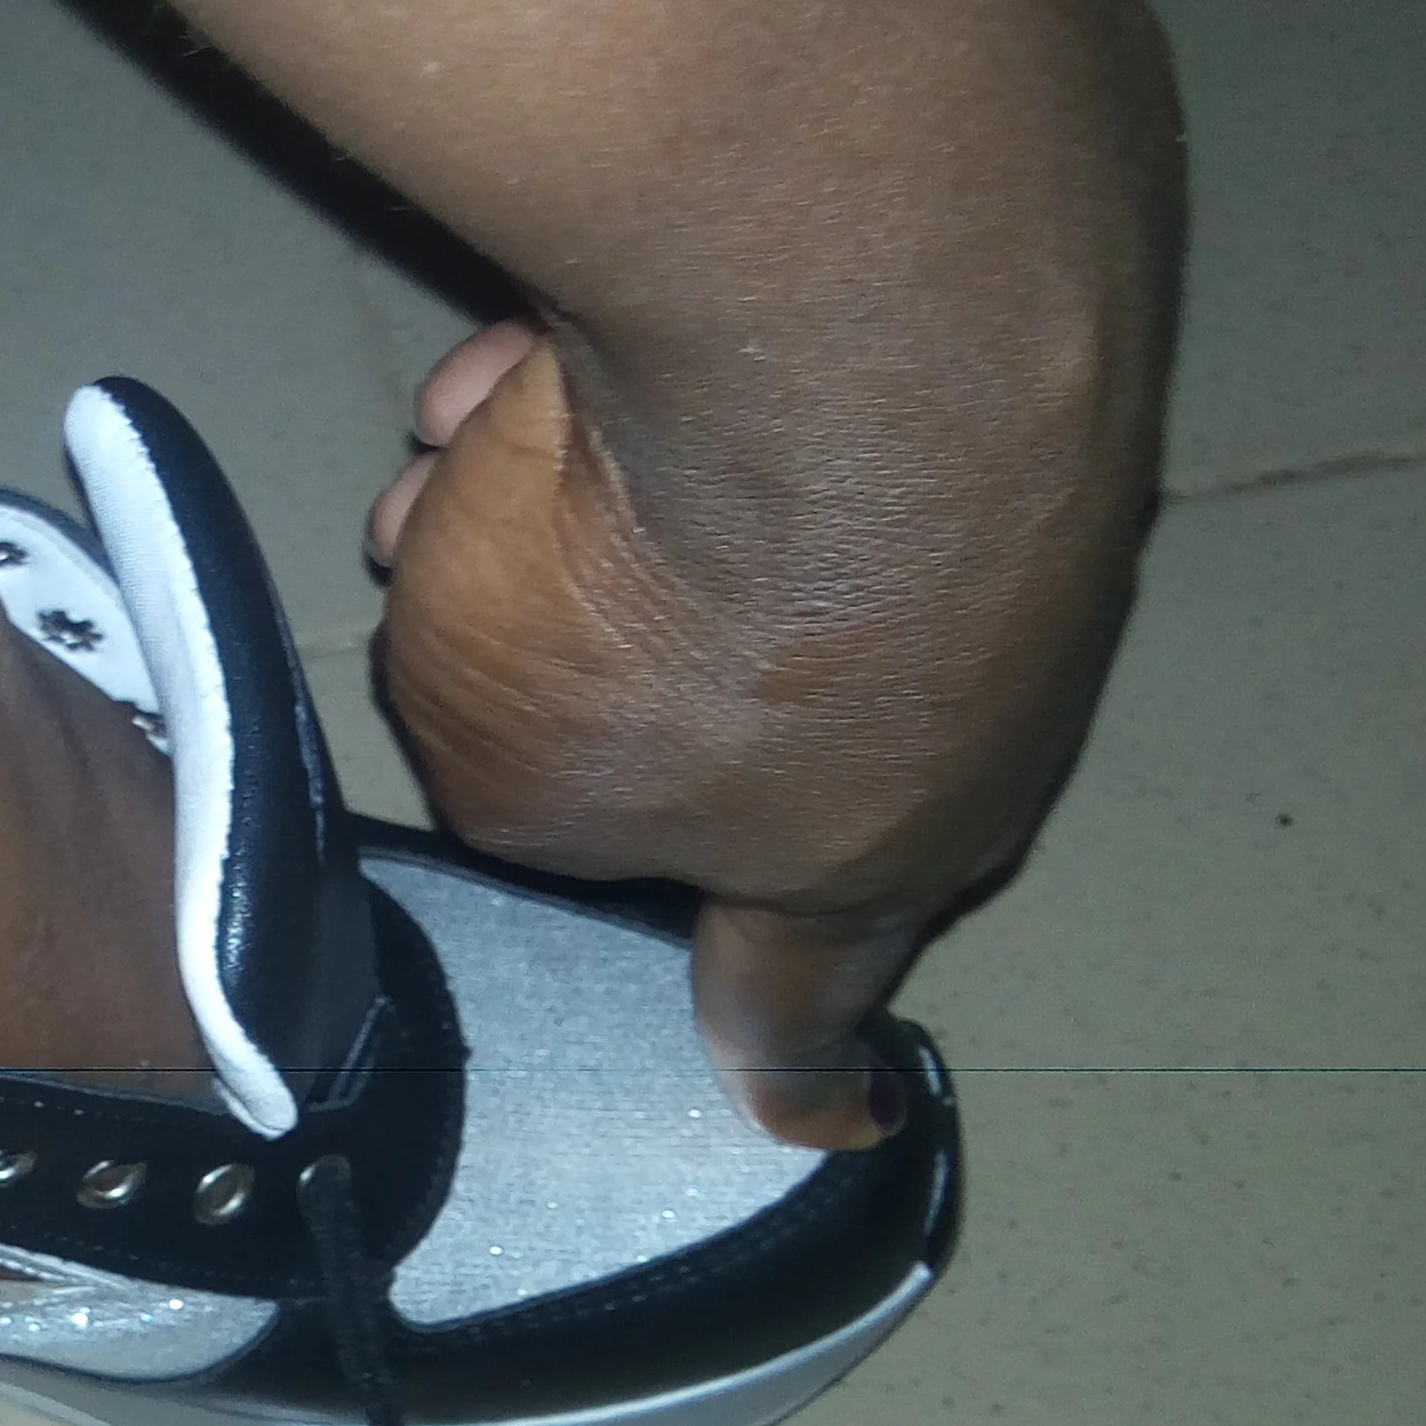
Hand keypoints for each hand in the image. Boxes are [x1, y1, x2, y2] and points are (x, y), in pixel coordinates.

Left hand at [368, 319, 1142, 1148]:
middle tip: (454, 613)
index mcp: (861, 859)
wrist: (854, 307)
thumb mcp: (520, 776)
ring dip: (558, 510)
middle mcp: (954, 700)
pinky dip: (613, 386)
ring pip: (711, 534)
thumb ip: (526, 780)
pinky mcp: (955, 345)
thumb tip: (556, 689)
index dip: (791, 1061)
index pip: (806, 995)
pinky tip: (515, 362)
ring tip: (448, 470)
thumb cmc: (671, 616)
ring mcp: (977, 516)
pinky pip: (743, 389)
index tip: (824, 1118)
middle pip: (716, 715)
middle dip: (566, 666)